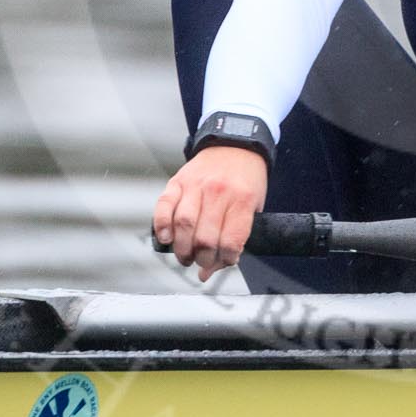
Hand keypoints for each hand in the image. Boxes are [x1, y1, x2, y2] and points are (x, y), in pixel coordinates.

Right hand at [151, 145, 268, 281]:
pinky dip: (162, 225)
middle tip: (201, 262)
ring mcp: (196, 185)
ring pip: (184, 224)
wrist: (236, 144)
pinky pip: (164, 205)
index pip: (231, 241)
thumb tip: (208, 273)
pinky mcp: (178, 180)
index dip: (226, 259)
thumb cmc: (246, 180)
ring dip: (182, 248)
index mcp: (243, 200)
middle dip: (202, 259)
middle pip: (205, 238)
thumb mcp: (253, 207)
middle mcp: (219, 192)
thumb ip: (235, 239)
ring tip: (185, 257)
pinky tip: (166, 238)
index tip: (224, 260)